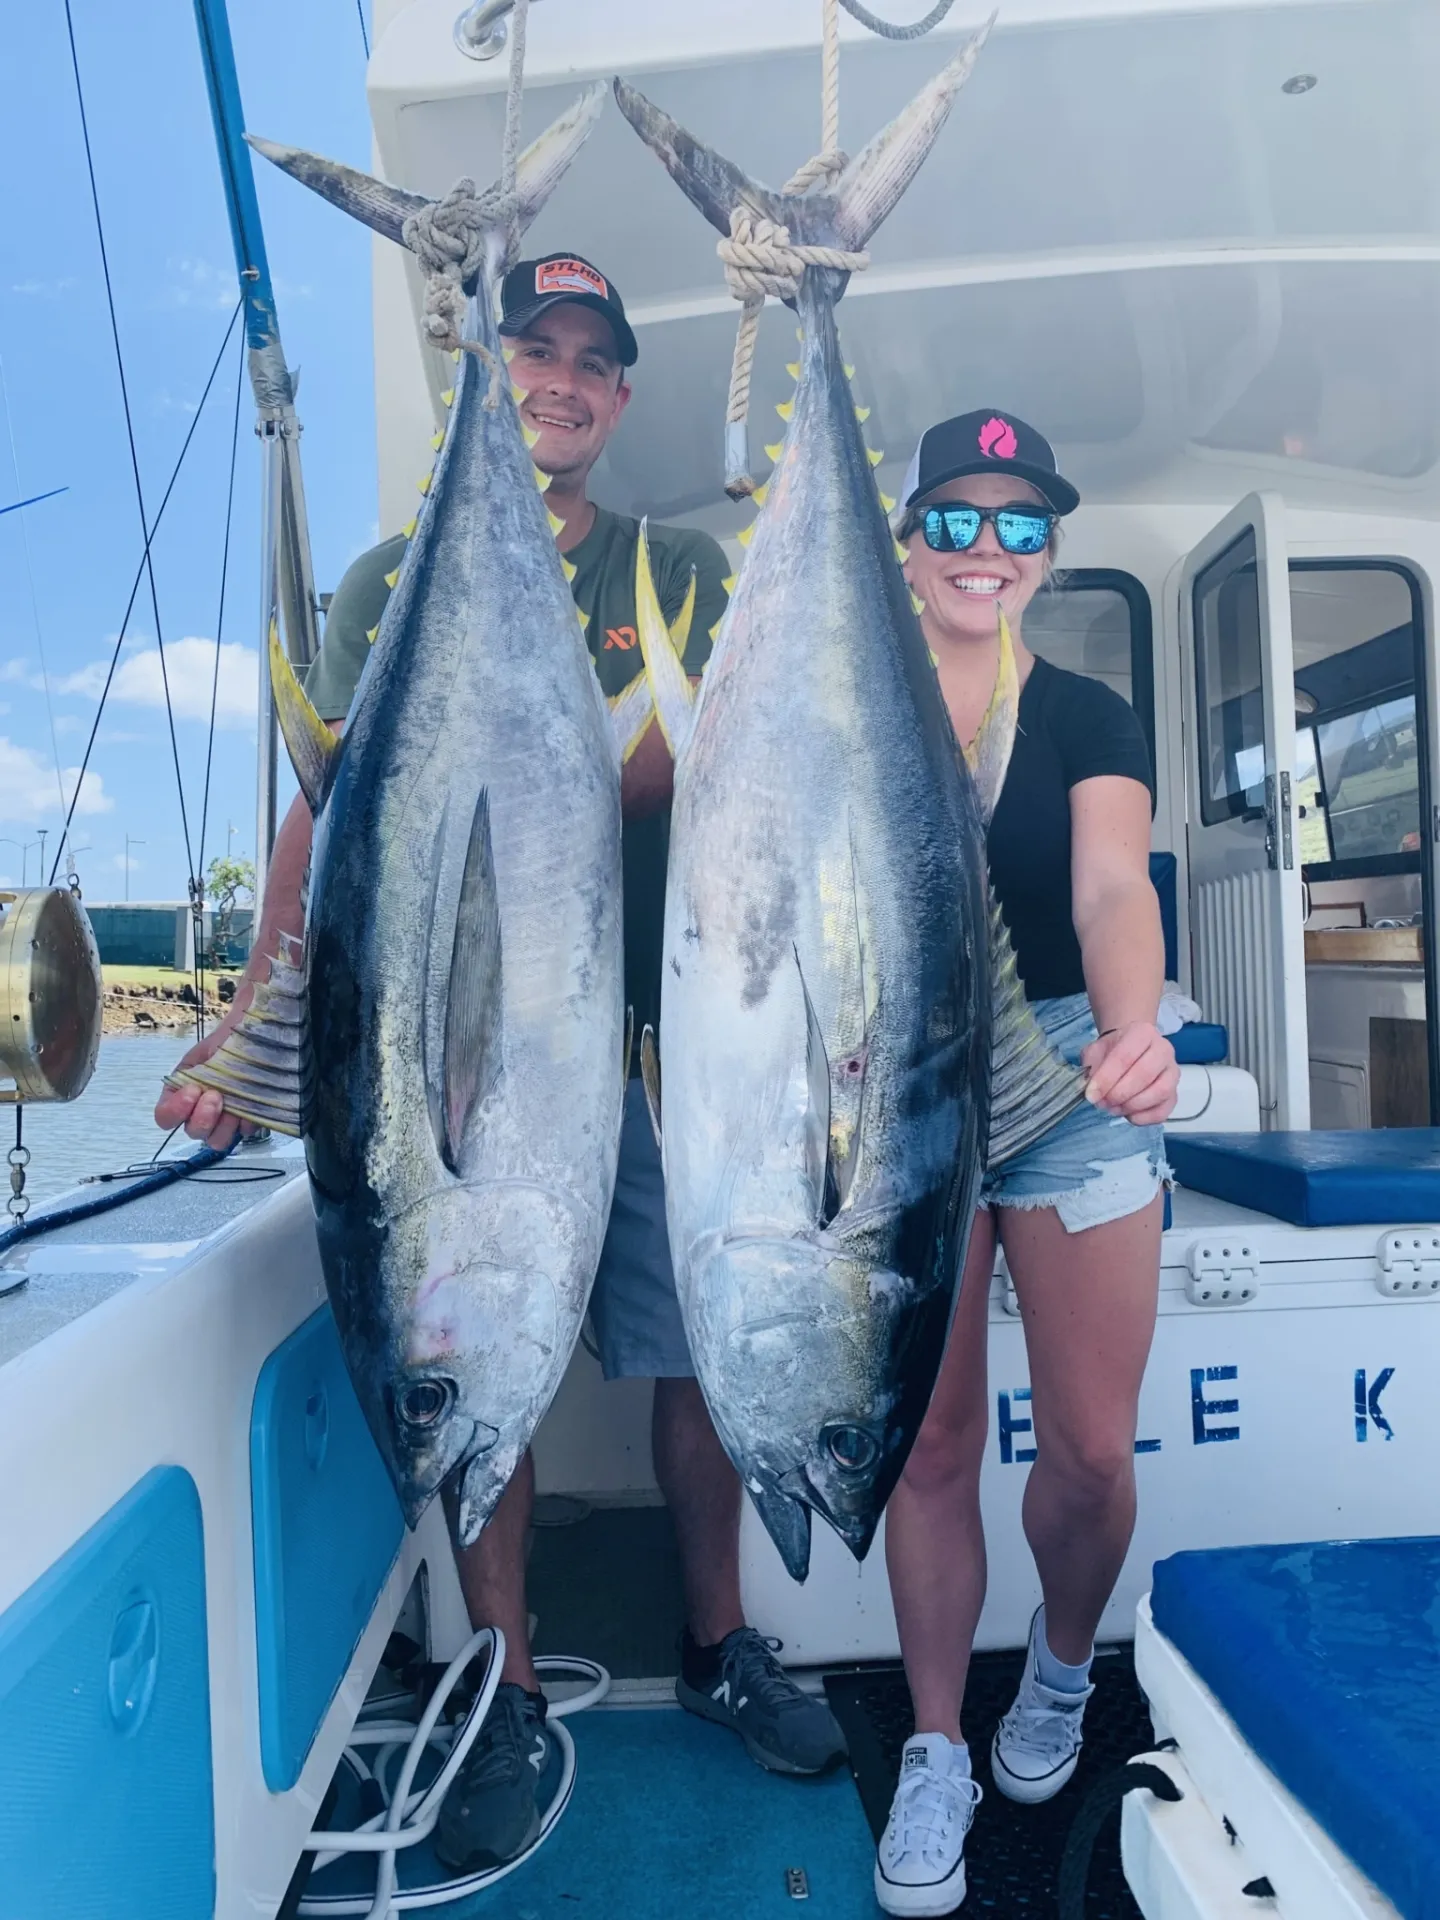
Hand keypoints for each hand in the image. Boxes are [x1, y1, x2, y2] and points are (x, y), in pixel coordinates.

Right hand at [152, 981, 254, 1151]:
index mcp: (182, 1095)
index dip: (176, 1110)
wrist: (257, 1034)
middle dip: (203, 1116)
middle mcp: (201, 1112)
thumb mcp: (201, 1055)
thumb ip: (191, 1076)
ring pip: (217, 1141)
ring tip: (234, 1101)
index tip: (193, 1089)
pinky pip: (246, 1132)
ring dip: (225, 1125)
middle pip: (193, 1133)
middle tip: (216, 1095)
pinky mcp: (250, 1120)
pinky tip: (251, 1100)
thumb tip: (194, 1090)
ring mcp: (226, 1119)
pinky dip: (248, 1119)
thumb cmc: (227, 1041)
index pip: (165, 1118)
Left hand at [1081, 1022, 1177, 1125]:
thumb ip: (1092, 1067)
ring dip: (1132, 1105)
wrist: (1129, 1050)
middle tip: (1102, 1103)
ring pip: (1160, 1092)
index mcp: (1142, 1033)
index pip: (1125, 1056)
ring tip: (1113, 1108)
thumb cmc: (1113, 1050)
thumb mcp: (1096, 1051)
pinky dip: (1145, 1117)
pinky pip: (1165, 1109)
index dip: (1106, 1079)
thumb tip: (1092, 1090)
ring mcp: (1172, 1072)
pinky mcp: (1174, 1093)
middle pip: (1145, 1074)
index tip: (1091, 1095)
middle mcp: (1163, 1049)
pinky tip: (1128, 1115)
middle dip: (1119, 1093)